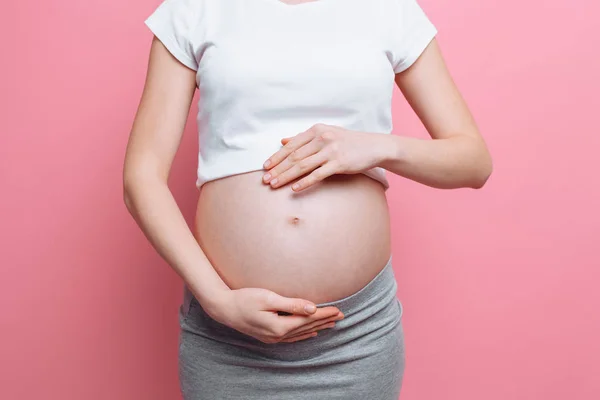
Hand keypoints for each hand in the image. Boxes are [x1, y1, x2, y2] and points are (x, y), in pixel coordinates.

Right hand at [205, 288, 344, 343]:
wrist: (223, 309)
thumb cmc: (244, 299)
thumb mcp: (268, 298)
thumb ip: (292, 304)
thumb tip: (312, 308)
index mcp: (280, 326)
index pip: (308, 319)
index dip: (324, 314)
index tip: (338, 309)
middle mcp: (278, 336)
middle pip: (307, 327)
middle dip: (325, 320)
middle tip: (342, 315)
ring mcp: (272, 338)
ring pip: (301, 333)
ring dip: (317, 327)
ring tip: (332, 324)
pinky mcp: (268, 336)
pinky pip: (292, 337)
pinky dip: (304, 334)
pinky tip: (311, 333)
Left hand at [262, 123, 385, 191]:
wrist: (373, 146)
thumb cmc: (347, 141)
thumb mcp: (325, 134)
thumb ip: (304, 138)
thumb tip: (283, 141)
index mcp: (316, 130)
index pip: (291, 146)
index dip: (276, 157)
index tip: (265, 167)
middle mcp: (322, 138)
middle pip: (294, 157)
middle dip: (277, 169)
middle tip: (265, 179)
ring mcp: (331, 151)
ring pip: (302, 166)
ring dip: (286, 176)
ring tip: (274, 184)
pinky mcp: (339, 163)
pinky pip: (318, 174)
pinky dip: (304, 182)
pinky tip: (294, 188)